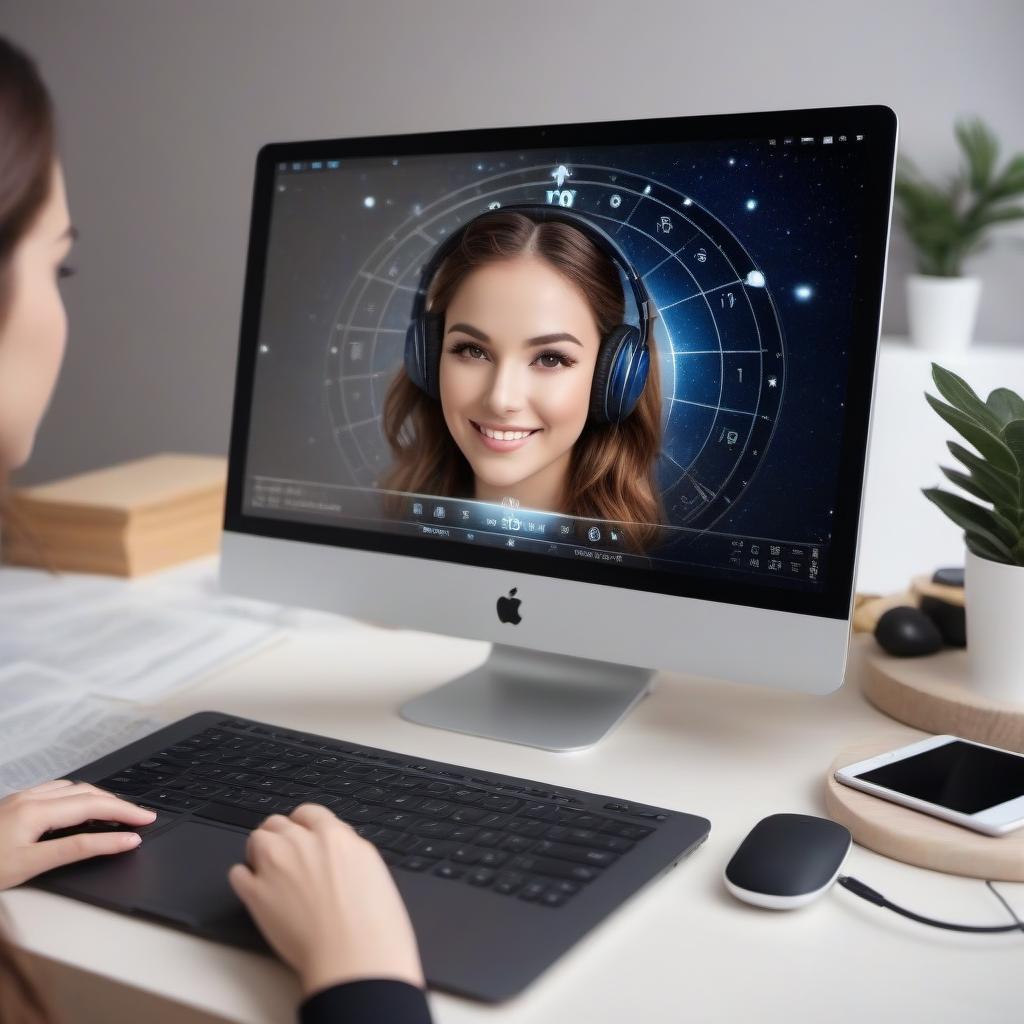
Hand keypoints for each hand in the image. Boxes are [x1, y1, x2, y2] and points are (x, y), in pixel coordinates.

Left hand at [0, 779, 156, 889]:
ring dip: (99, 797)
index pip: (95, 806)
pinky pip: (55, 790)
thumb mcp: (32, 865)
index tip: (148, 821)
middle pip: (88, 793)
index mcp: (37, 809)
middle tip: (141, 817)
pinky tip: (79, 807)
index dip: (126, 812)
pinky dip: (78, 797)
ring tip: (117, 812)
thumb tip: (121, 840)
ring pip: (72, 788)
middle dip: (118, 803)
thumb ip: (80, 850)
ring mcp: (20, 798)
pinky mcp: (13, 804)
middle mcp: (30, 797)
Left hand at [228, 804, 424, 996]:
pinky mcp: (255, 895)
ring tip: (269, 871)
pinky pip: (237, 874)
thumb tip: (335, 850)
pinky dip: (244, 878)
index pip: (309, 813)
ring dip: (260, 852)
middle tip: (285, 856)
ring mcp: (275, 867)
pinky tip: (254, 889)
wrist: (354, 959)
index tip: (304, 836)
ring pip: (256, 840)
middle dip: (280, 836)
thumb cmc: (373, 925)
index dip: (305, 825)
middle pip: (278, 823)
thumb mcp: (373, 870)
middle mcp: (302, 844)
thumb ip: (348, 851)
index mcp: (334, 836)